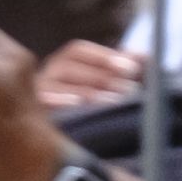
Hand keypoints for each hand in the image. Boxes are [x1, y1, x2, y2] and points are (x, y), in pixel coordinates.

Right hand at [34, 38, 150, 128]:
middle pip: (70, 68)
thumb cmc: (83, 98)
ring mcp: (38, 93)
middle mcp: (47, 74)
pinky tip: (77, 105)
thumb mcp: (104, 80)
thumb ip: (121, 66)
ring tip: (115, 100)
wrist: (51, 130)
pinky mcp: (35, 113)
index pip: (78, 51)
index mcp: (62, 62)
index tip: (130, 67)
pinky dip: (59, 103)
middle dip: (102, 76)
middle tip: (130, 87)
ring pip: (59, 87)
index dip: (104, 56)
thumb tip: (146, 57)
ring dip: (88, 91)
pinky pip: (44, 105)